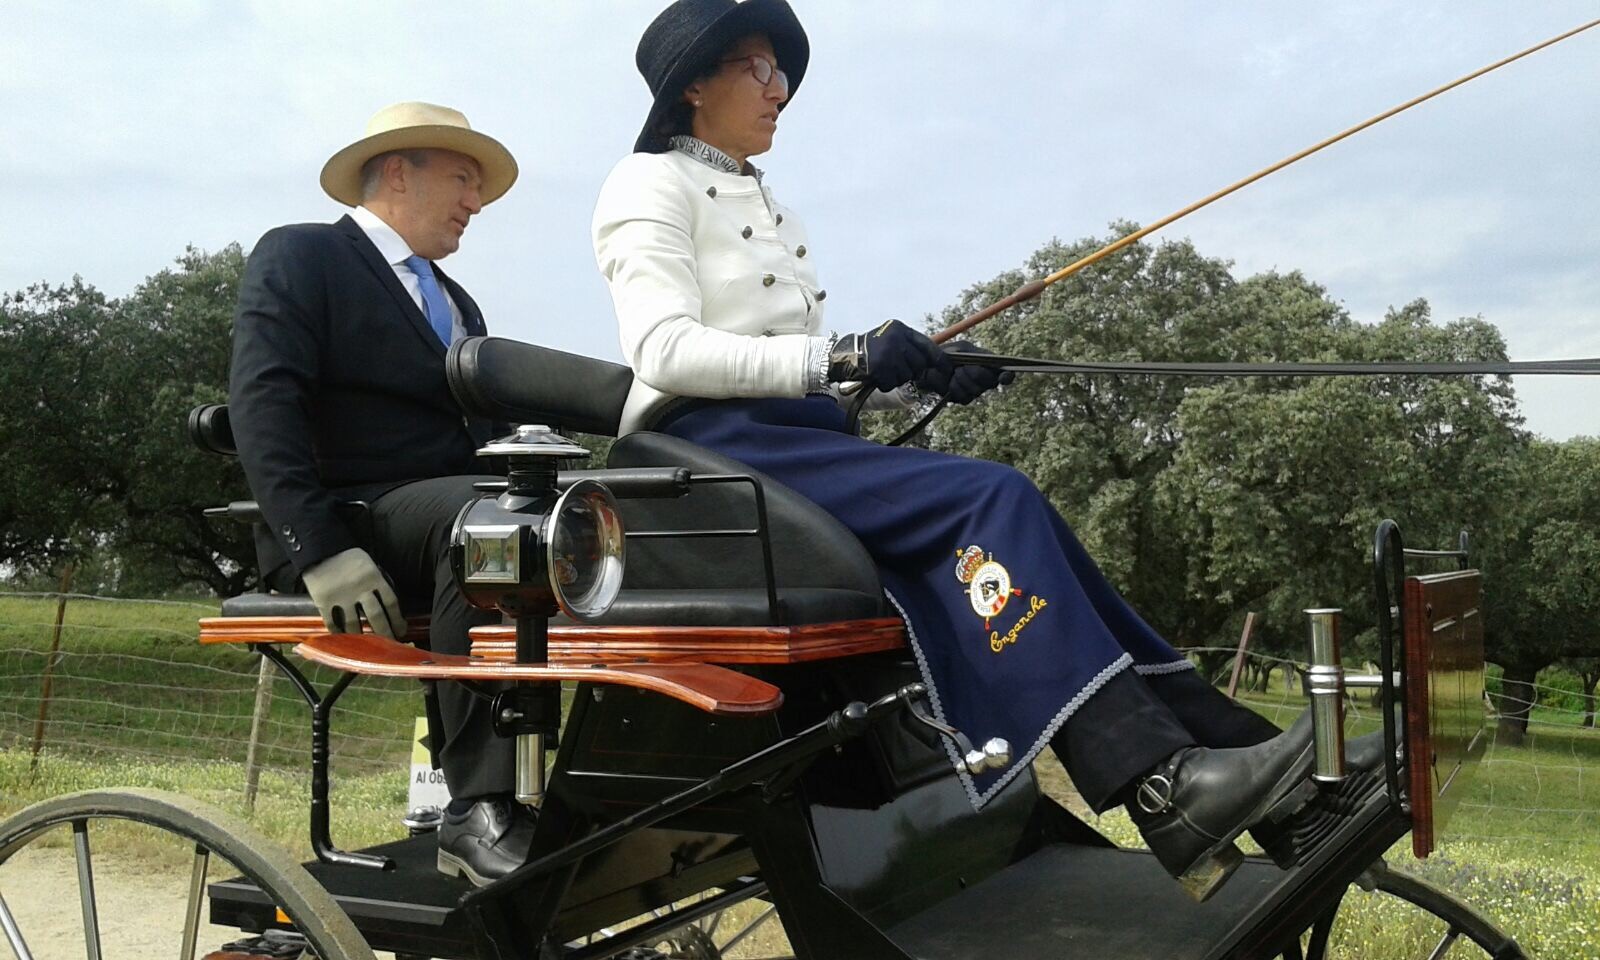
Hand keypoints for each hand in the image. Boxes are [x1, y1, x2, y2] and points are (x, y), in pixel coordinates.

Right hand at [301, 547, 405, 638]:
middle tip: (389, 644)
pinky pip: (332, 623)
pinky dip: (338, 633)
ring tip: (367, 646)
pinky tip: (343, 639)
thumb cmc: (349, 558)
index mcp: (375, 578)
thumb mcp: (370, 565)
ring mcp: (341, 597)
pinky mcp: (324, 602)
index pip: (391, 603)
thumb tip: (389, 606)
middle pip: (376, 616)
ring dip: (361, 637)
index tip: (401, 631)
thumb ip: (378, 583)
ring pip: (354, 624)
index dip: (398, 620)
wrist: (320, 549)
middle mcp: (360, 589)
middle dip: (385, 633)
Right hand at [828, 319, 951, 391]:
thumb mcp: (892, 338)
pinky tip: (878, 376)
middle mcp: (896, 338)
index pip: (927, 345)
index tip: (946, 368)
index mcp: (900, 329)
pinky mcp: (880, 367)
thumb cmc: (872, 349)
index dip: (938, 359)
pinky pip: (893, 383)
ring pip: (907, 375)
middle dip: (912, 370)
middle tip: (899, 369)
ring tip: (885, 370)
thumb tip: (934, 361)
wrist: (846, 354)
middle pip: (919, 363)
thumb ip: (910, 346)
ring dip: (898, 377)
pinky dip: (886, 383)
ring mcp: (888, 353)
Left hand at [915, 341, 1015, 403]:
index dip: (1007, 377)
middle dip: (975, 374)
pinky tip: (949, 382)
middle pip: (990, 382)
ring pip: (976, 390)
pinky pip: (964, 397)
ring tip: (953, 373)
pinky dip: (955, 388)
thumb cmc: (947, 354)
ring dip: (962, 380)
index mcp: (989, 364)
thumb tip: (978, 365)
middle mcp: (986, 379)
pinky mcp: (964, 399)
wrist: (928, 366)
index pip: (1005, 373)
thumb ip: (972, 354)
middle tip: (961, 368)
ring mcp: (976, 390)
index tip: (1004, 378)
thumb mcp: (960, 348)